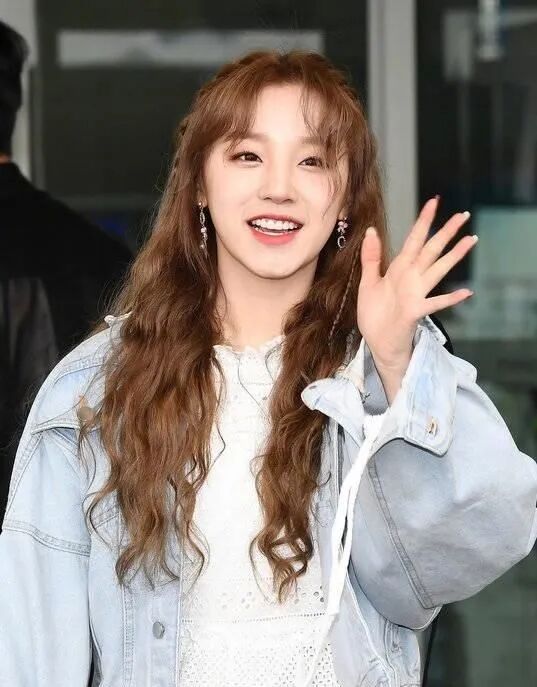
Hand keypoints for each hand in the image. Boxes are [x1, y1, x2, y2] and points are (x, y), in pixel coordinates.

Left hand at [357, 197, 476, 375]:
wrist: (377, 342)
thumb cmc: (374, 314)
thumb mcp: (367, 282)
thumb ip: (371, 258)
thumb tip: (371, 230)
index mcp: (399, 269)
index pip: (414, 240)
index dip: (423, 221)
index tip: (433, 202)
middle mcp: (411, 278)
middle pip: (431, 250)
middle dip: (446, 232)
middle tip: (463, 214)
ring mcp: (416, 293)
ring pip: (437, 270)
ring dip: (453, 256)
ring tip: (470, 240)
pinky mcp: (414, 311)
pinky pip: (434, 303)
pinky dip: (450, 298)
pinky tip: (467, 292)